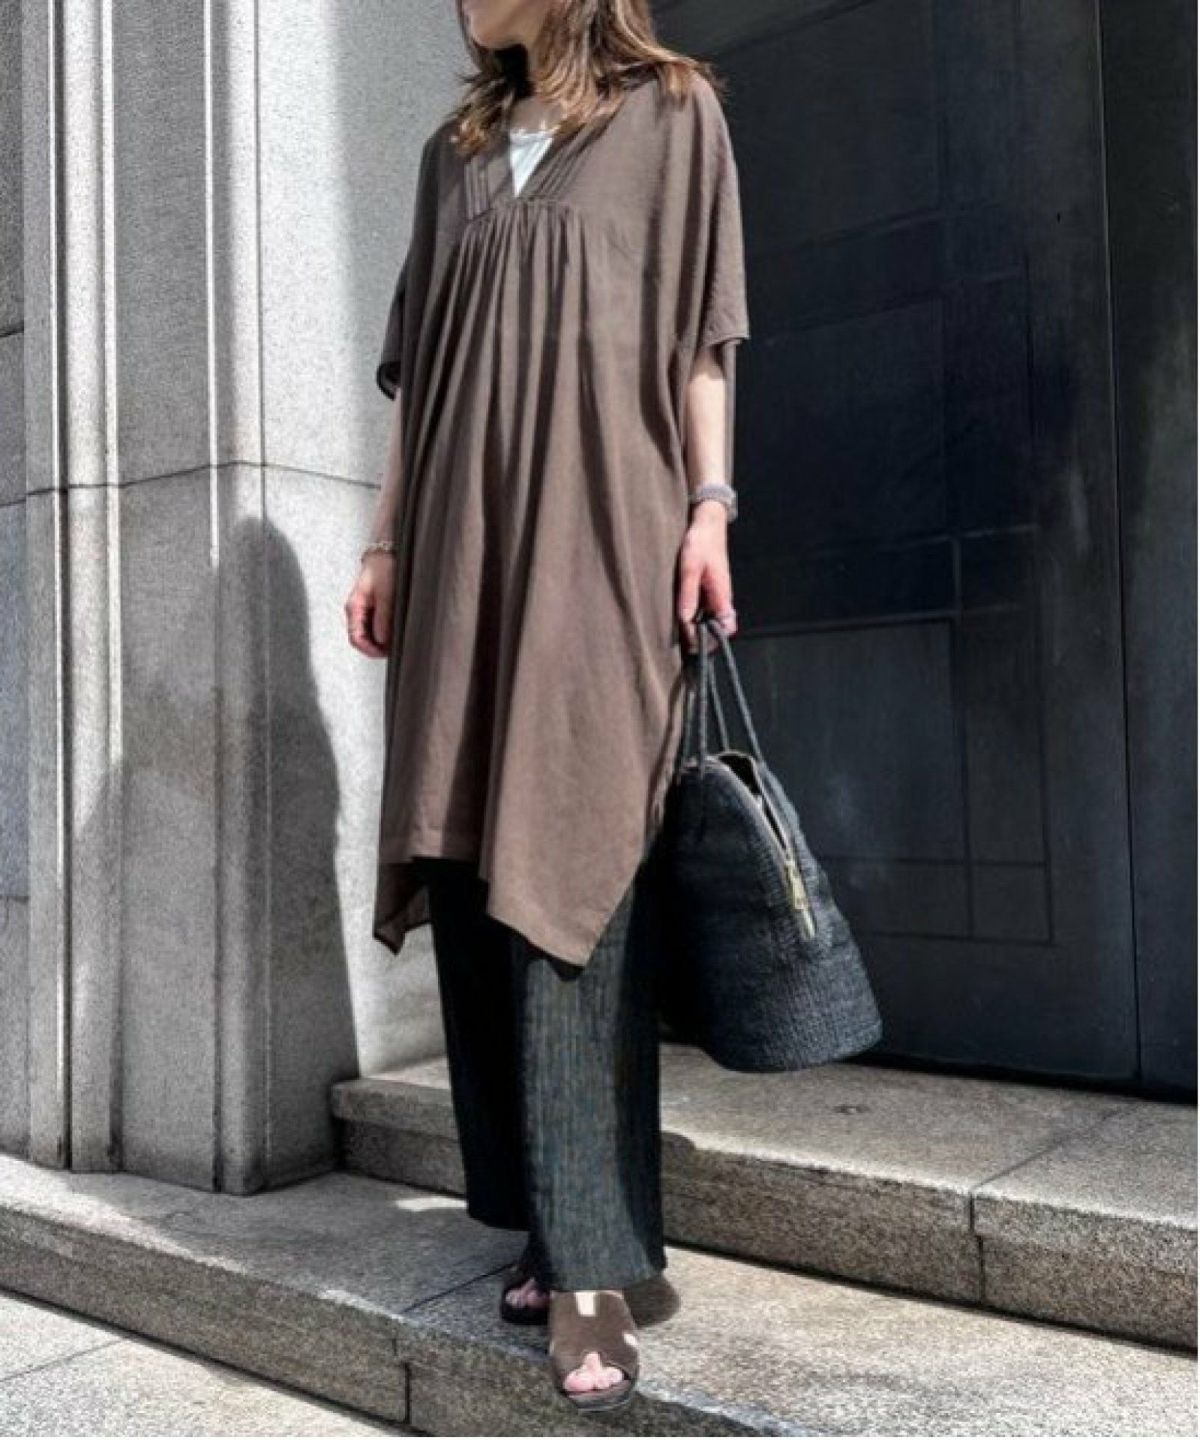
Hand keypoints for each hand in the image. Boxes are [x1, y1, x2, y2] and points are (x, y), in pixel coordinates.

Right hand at [344, 553, 395, 657]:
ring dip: (381, 639)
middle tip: (394, 649)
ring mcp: (364, 609)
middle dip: (377, 647)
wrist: (387, 552)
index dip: (370, 650)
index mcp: (354, 607)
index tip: (385, 653)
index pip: (356, 639)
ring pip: (369, 634)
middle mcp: (356, 610)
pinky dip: (384, 630)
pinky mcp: (373, 607)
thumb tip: (382, 640)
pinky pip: (375, 625)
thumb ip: (384, 618)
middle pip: (362, 639)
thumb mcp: (386, 594)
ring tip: (396, 639)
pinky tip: (394, 629)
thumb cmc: (384, 567)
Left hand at [676, 501, 737, 652]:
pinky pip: (706, 610)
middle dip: (704, 639)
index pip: (726, 627)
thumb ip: (688, 595)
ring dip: (699, 629)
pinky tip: (682, 618)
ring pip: (712, 620)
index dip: (714, 639)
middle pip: (719, 628)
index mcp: (721, 594)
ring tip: (681, 635)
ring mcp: (717, 593)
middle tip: (685, 645)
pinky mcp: (710, 589)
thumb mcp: (689, 569)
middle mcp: (722, 597)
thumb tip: (685, 620)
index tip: (696, 644)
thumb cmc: (700, 543)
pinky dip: (697, 617)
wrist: (707, 524)